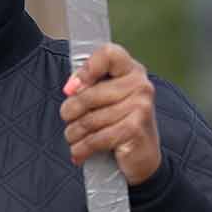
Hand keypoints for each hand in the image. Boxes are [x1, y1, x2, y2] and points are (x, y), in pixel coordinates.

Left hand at [60, 42, 161, 185]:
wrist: (143, 157)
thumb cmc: (120, 124)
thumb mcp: (106, 99)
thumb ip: (89, 86)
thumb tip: (71, 88)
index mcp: (131, 70)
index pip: (108, 54)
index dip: (86, 69)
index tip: (72, 88)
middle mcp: (140, 85)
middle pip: (89, 93)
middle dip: (70, 111)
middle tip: (69, 120)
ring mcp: (141, 107)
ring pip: (90, 119)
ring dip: (73, 133)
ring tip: (73, 138)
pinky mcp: (135, 129)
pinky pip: (97, 138)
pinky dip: (82, 148)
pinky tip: (79, 152)